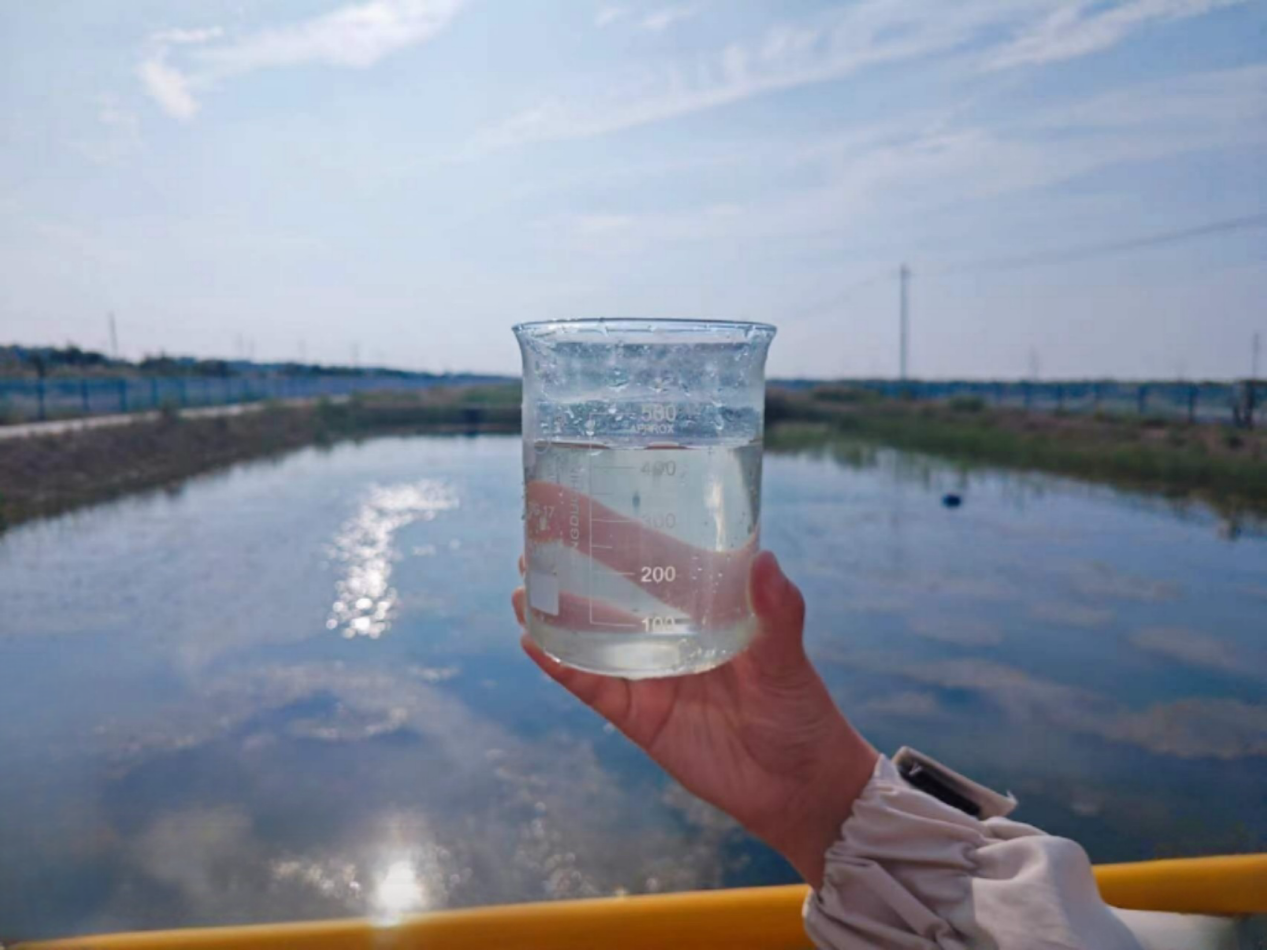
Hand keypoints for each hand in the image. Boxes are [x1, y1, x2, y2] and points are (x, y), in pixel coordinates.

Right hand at [512, 550, 876, 887]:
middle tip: (532, 535)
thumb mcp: (789, 660)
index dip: (619, 526)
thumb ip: (780, 615)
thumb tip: (767, 560)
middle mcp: (670, 632)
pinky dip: (562, 665)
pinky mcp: (637, 716)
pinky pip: (591, 686)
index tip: (582, 496)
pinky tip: (534, 642)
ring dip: (555, 612)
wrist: (798, 788)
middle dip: (570, 564)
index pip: (656, 556)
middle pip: (610, 589)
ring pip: (590, 636)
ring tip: (522, 588)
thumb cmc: (802, 713)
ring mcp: (649, 673)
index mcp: (705, 606)